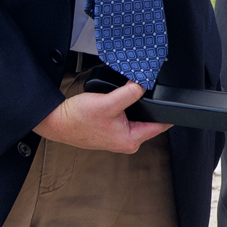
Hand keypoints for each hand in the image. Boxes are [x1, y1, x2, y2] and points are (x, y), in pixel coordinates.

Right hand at [34, 78, 168, 153]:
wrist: (57, 122)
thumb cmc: (77, 118)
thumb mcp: (108, 102)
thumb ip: (130, 93)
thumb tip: (144, 83)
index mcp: (131, 140)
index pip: (161, 125)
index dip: (167, 110)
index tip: (169, 97)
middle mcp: (128, 142)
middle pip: (150, 120)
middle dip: (149, 105)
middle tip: (143, 91)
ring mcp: (120, 138)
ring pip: (139, 117)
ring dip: (136, 106)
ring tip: (129, 95)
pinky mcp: (113, 131)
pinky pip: (128, 118)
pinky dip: (126, 108)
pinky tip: (120, 101)